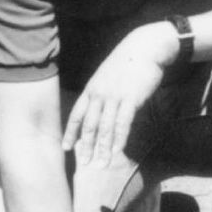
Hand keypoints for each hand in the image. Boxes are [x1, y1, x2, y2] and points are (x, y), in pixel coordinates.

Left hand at [62, 24, 173, 167]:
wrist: (145, 47)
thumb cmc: (128, 61)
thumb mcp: (107, 74)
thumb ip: (101, 90)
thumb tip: (100, 106)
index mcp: (92, 89)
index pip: (77, 115)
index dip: (71, 133)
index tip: (66, 148)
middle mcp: (100, 95)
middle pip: (89, 126)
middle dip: (86, 146)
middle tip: (84, 164)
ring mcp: (115, 97)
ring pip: (105, 128)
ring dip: (102, 148)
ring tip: (101, 164)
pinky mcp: (131, 99)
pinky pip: (123, 123)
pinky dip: (119, 138)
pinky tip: (117, 150)